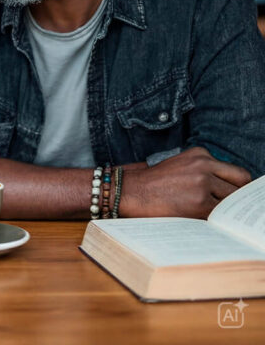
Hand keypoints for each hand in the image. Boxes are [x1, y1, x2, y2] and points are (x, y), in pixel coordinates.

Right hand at [120, 147, 250, 218]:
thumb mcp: (182, 166)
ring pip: (233, 200)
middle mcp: (203, 164)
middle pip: (241, 183)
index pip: (237, 172)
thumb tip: (234, 189)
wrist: (132, 191)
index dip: (239, 187)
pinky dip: (217, 220)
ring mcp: (203, 183)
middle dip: (239, 197)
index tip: (238, 196)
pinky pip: (220, 215)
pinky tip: (206, 220)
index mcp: (200, 154)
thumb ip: (207, 171)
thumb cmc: (156, 183)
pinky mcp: (200, 203)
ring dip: (227, 210)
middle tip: (232, 208)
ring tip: (215, 215)